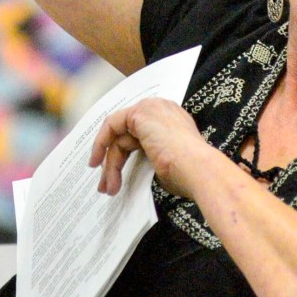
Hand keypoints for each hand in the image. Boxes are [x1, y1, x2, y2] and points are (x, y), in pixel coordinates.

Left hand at [89, 98, 210, 198]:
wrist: (198, 169)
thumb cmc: (189, 173)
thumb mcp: (166, 163)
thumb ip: (150, 158)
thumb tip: (132, 170)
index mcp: (171, 120)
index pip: (139, 134)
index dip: (125, 152)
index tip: (116, 172)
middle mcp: (161, 109)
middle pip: (127, 135)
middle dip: (114, 162)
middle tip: (108, 186)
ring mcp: (150, 108)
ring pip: (118, 134)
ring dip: (110, 163)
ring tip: (108, 188)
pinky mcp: (140, 113)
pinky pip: (112, 125)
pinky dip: (101, 143)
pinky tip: (98, 162)